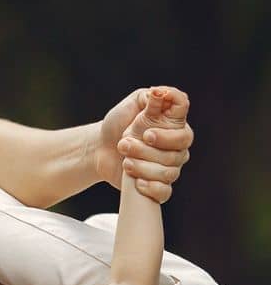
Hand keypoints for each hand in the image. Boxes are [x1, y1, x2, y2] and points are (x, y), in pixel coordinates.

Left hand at [94, 86, 192, 202]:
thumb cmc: (118, 124)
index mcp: (174, 130)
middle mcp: (176, 150)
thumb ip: (150, 98)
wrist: (99, 148)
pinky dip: (150, 187)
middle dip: (147, 151)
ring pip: (168, 173)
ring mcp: (168, 169)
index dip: (167, 136)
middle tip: (125, 143)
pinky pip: (164, 192)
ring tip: (124, 159)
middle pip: (176, 156)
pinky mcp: (158, 187)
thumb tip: (162, 91)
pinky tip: (136, 181)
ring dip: (142, 166)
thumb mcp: (132, 104)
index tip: (146, 133)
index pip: (185, 134)